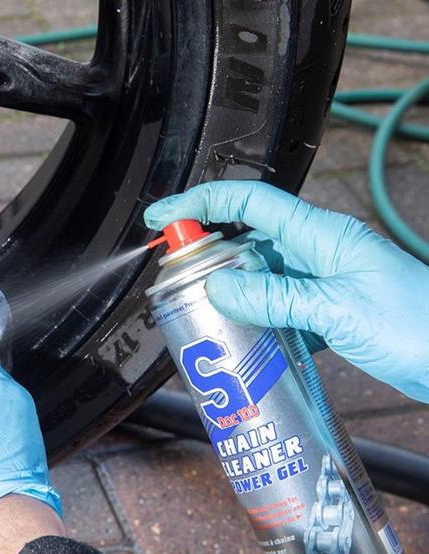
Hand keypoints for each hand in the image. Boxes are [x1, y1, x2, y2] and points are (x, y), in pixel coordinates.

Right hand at [144, 180, 428, 402]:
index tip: (164, 217)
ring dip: (230, 291)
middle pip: (247, 238)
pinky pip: (277, 305)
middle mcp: (317, 252)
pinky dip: (255, 318)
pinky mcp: (326, 309)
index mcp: (322, 235)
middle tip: (174, 275)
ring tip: (202, 312)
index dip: (201, 203)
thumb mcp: (337, 310)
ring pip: (259, 275)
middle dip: (208, 253)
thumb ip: (274, 298)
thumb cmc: (419, 326)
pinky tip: (243, 336)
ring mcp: (322, 280)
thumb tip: (217, 286)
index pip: (249, 203)